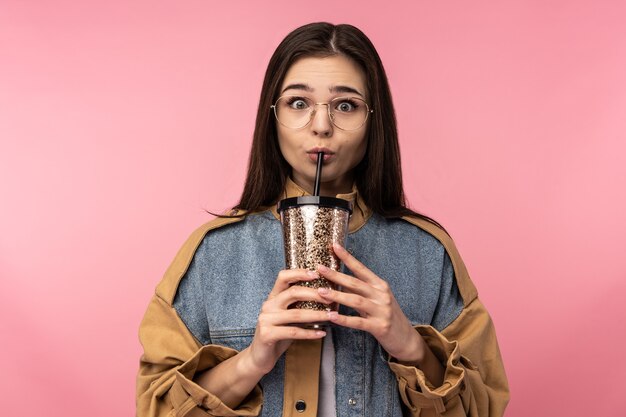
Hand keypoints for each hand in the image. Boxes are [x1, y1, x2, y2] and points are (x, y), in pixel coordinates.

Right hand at [246, 269, 329, 374]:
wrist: (259, 357)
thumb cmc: (278, 334)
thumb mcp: (287, 317)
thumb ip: (299, 306)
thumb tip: (325, 297)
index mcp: (273, 297)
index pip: (283, 277)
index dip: (299, 273)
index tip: (316, 274)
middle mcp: (268, 305)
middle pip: (293, 293)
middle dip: (315, 294)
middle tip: (331, 298)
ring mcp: (266, 320)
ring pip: (296, 314)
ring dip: (317, 315)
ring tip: (332, 316)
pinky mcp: (267, 334)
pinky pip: (293, 332)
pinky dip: (309, 333)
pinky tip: (322, 333)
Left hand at [316, 243, 426, 363]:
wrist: (406, 338)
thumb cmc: (386, 315)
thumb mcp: (376, 298)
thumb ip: (360, 290)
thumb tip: (338, 279)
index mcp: (380, 285)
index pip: (361, 268)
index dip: (347, 257)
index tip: (334, 246)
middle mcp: (382, 295)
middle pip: (356, 283)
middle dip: (336, 275)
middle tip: (320, 269)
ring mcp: (382, 311)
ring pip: (356, 301)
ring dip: (337, 296)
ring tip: (321, 292)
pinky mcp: (379, 327)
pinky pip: (358, 322)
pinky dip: (344, 319)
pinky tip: (331, 316)